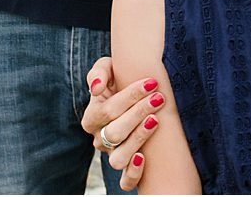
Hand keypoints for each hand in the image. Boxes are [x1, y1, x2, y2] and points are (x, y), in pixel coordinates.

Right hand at [83, 57, 167, 186]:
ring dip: (138, 139)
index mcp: (91, 117)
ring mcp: (112, 155)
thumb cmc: (119, 80)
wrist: (134, 98)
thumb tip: (96, 88)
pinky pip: (125, 182)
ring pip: (118, 158)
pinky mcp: (126, 169)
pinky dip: (133, 173)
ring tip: (155, 120)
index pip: (108, 110)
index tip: (151, 82)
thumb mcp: (107, 69)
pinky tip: (144, 158)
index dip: (131, 95)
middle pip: (115, 132)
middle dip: (139, 113)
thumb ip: (99, 72)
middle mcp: (99, 139)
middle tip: (159, 98)